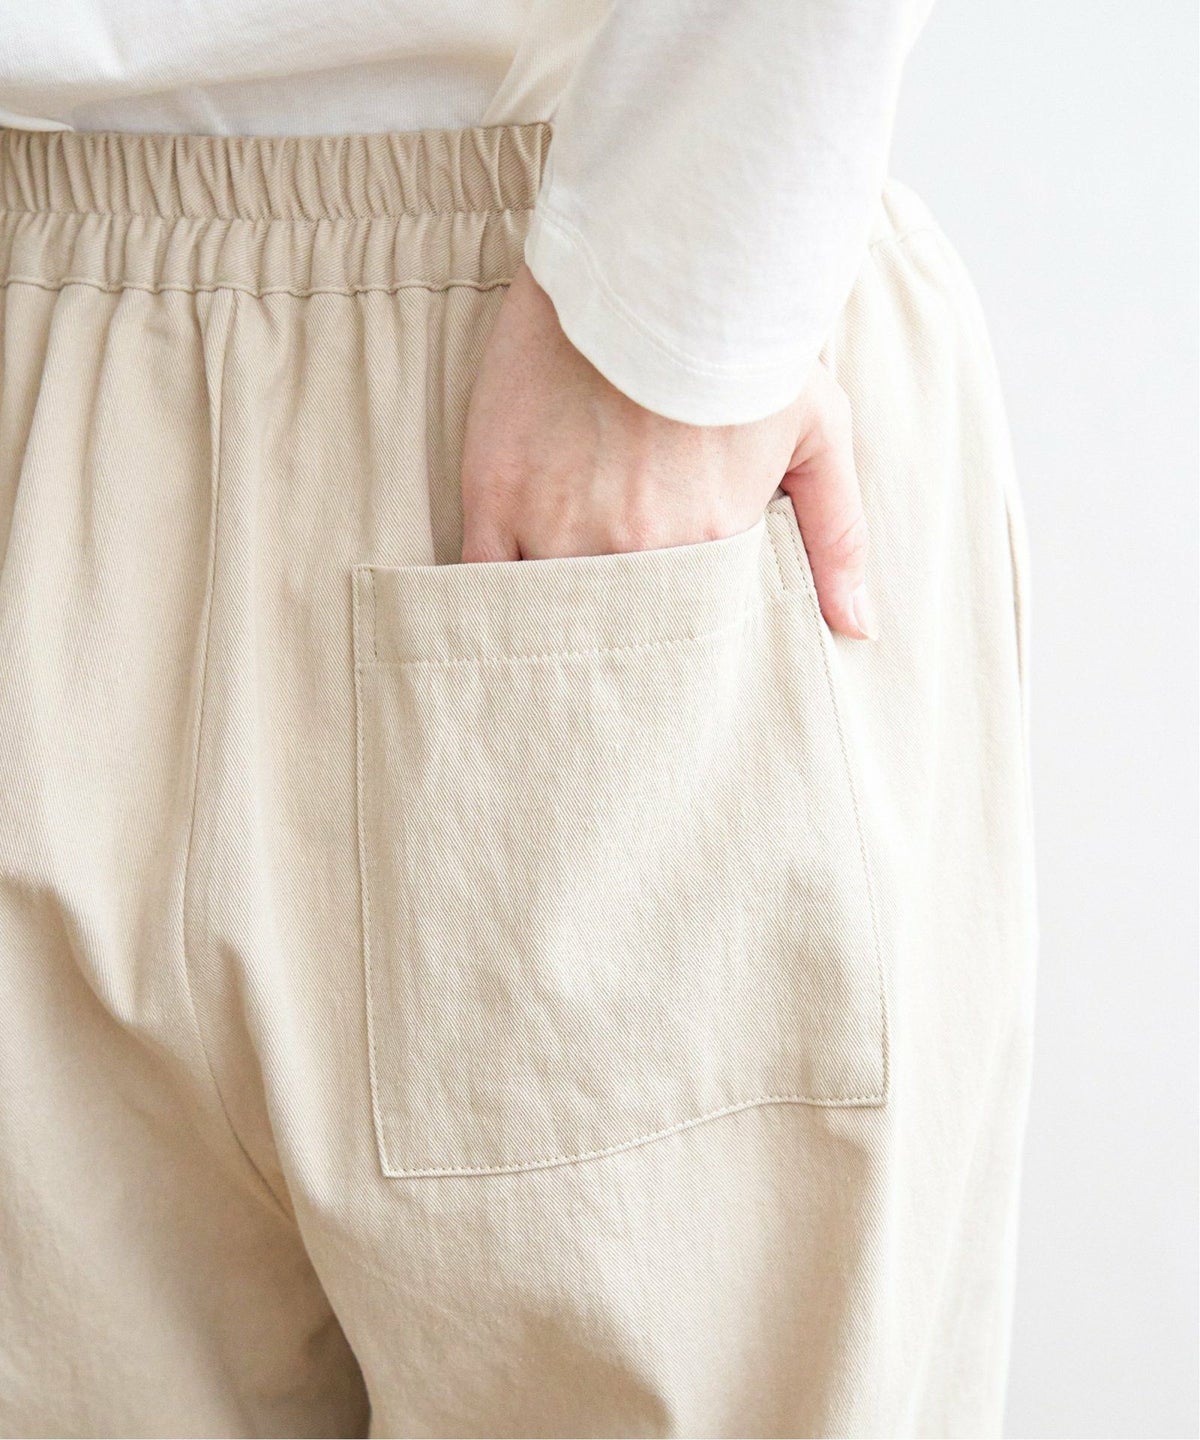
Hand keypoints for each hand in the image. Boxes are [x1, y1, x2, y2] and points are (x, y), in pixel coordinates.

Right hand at [460, 264, 875, 639]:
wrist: (654, 253)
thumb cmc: (744, 338)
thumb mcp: (819, 431)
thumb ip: (839, 538)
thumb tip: (858, 627)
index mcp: (708, 545)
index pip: (687, 634)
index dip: (674, 647)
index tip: (663, 658)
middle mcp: (630, 550)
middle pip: (613, 635)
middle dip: (611, 655)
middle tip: (605, 675)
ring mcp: (554, 523)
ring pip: (544, 615)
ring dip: (548, 631)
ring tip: (548, 648)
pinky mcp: (494, 490)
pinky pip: (479, 579)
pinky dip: (485, 606)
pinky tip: (494, 619)